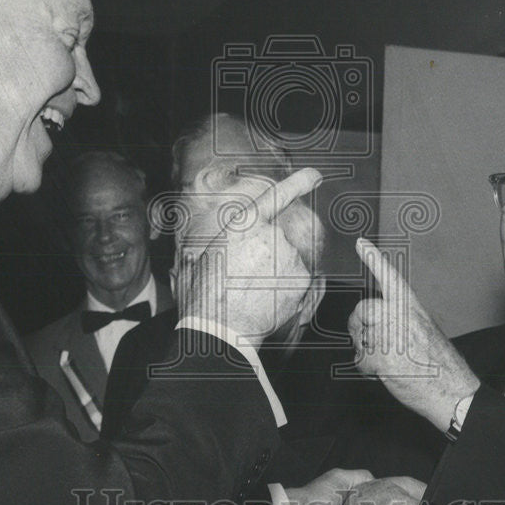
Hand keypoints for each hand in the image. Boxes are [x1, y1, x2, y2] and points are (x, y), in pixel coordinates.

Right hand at [176, 168, 321, 346]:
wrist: (221, 328)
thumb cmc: (204, 296)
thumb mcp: (194, 259)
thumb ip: (206, 246)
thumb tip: (189, 251)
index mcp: (243, 224)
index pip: (277, 195)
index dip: (298, 182)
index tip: (314, 175)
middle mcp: (270, 234)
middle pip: (278, 239)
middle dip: (267, 256)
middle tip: (246, 279)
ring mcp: (289, 255)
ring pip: (288, 260)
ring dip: (276, 272)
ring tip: (253, 292)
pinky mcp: (302, 277)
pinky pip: (298, 278)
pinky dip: (288, 288)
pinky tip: (268, 300)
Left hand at [349, 238, 479, 429]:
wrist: (453, 391)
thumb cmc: (440, 365)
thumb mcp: (424, 330)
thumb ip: (400, 319)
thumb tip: (377, 323)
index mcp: (412, 307)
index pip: (390, 277)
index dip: (373, 258)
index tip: (360, 242)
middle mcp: (401, 316)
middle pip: (362, 310)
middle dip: (358, 327)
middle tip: (367, 342)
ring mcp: (391, 335)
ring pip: (360, 337)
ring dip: (366, 352)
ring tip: (388, 362)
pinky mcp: (382, 356)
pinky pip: (361, 359)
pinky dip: (367, 369)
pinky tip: (384, 373)